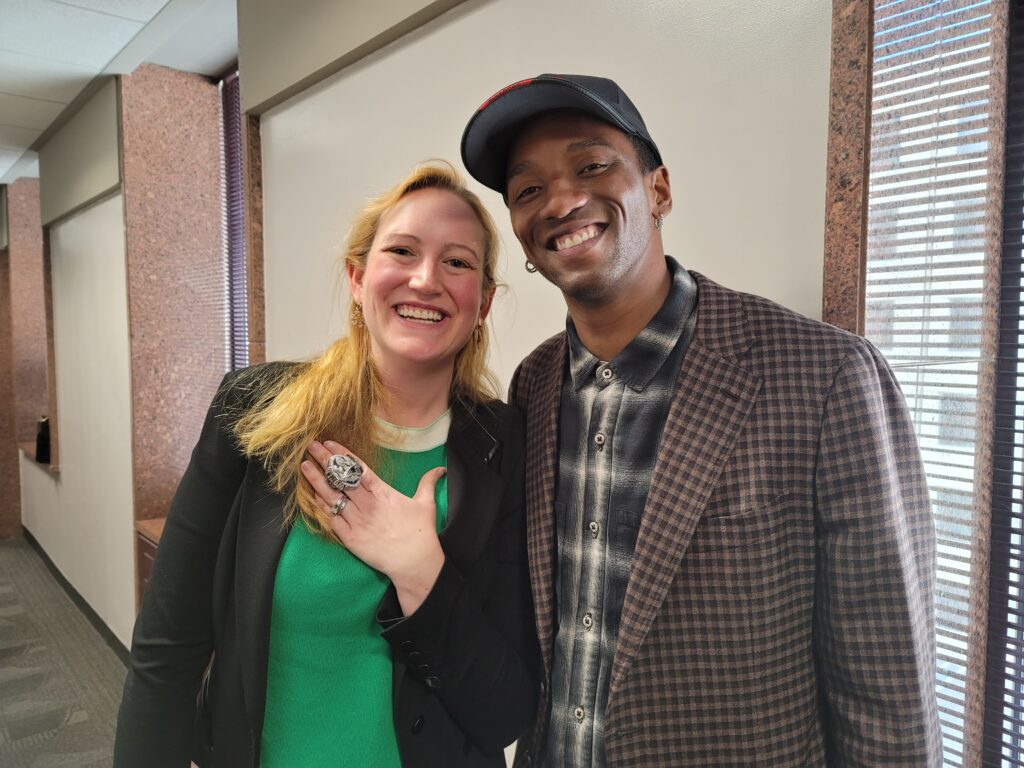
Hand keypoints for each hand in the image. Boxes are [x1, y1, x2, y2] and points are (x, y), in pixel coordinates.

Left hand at [302, 440, 445, 614]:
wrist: (414, 562)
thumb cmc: (420, 533)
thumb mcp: (426, 503)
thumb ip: (428, 483)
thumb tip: (439, 470)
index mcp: (383, 492)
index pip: (358, 468)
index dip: (342, 454)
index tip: (329, 443)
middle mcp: (367, 504)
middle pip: (340, 479)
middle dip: (324, 461)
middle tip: (311, 448)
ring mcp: (357, 521)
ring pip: (332, 496)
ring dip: (316, 480)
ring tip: (304, 467)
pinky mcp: (350, 538)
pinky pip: (331, 518)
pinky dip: (321, 506)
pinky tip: (311, 495)